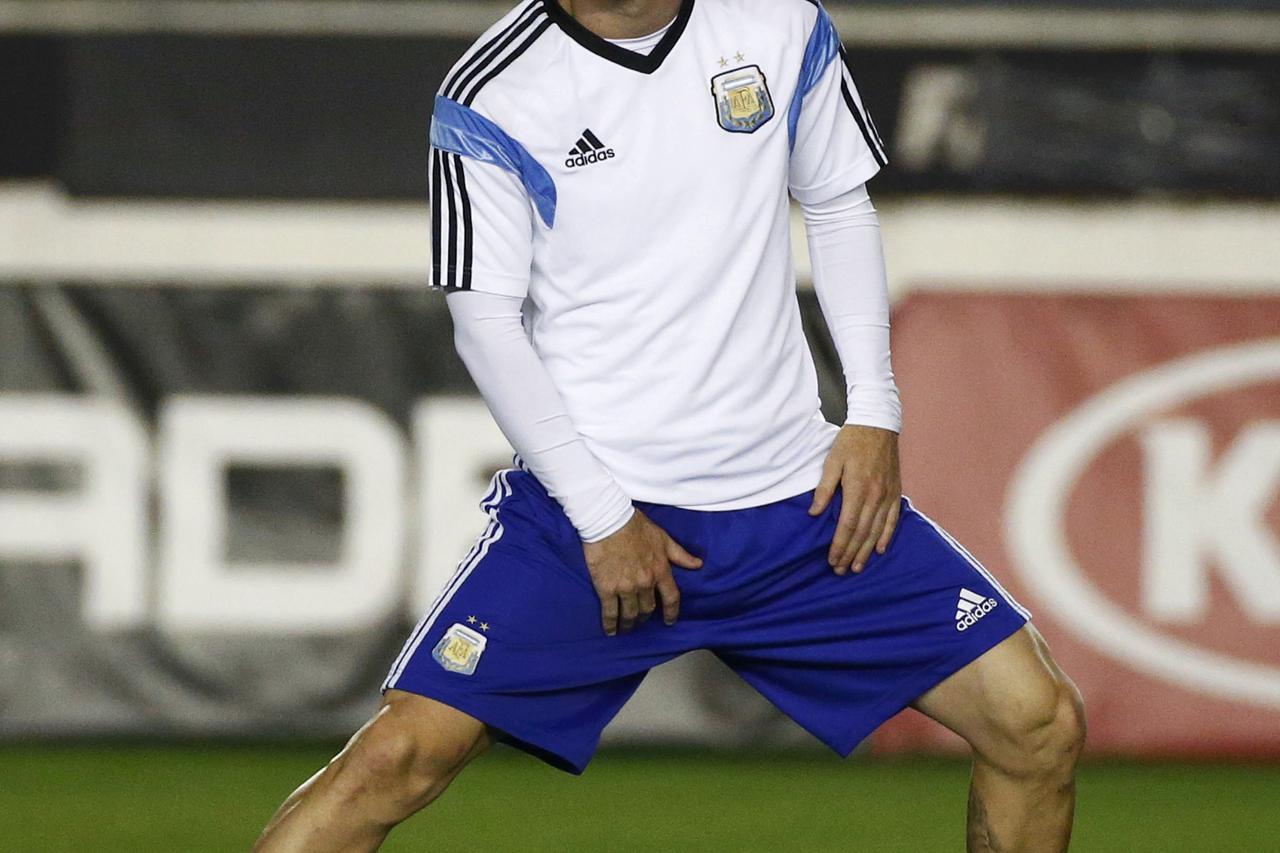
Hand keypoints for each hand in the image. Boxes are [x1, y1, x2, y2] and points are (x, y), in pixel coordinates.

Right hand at [582, 510, 702, 635]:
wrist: (608, 521)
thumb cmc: (635, 526)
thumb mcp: (663, 538)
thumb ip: (680, 554)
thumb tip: (698, 564)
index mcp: (661, 570)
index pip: (671, 598)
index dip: (671, 612)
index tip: (669, 621)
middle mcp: (645, 582)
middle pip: (648, 609)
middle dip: (645, 618)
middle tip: (641, 622)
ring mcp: (626, 587)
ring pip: (630, 613)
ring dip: (629, 624)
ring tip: (626, 629)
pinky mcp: (606, 588)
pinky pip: (610, 612)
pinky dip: (610, 624)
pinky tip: (610, 631)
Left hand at [809, 425, 901, 574]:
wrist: (878, 424)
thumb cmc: (851, 442)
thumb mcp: (832, 462)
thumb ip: (824, 489)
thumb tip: (814, 513)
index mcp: (857, 489)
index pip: (847, 526)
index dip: (839, 546)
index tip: (831, 560)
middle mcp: (875, 495)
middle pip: (862, 533)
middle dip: (850, 554)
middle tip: (840, 570)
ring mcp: (888, 495)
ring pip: (877, 530)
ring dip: (866, 551)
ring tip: (857, 567)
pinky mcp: (895, 491)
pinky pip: (893, 519)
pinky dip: (886, 536)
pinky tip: (879, 550)